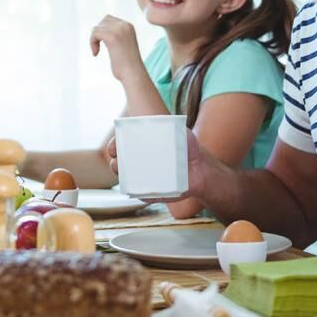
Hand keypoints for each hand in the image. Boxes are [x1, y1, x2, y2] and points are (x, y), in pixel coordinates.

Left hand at [89, 15, 145, 82]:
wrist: (133, 74)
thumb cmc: (127, 65)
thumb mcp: (122, 46)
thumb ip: (114, 36)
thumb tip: (97, 29)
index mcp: (129, 26)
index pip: (109, 19)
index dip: (102, 31)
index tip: (103, 45)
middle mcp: (125, 25)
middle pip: (102, 21)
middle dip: (97, 33)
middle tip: (98, 47)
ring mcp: (119, 30)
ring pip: (97, 28)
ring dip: (93, 40)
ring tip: (96, 51)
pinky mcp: (112, 37)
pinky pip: (94, 33)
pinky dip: (92, 43)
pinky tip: (95, 53)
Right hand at [107, 129, 221, 204]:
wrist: (202, 168)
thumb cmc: (187, 147)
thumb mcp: (178, 132)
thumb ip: (169, 125)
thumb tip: (162, 121)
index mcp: (140, 148)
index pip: (120, 146)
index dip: (114, 146)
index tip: (114, 147)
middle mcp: (139, 164)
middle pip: (119, 165)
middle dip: (115, 164)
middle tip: (117, 162)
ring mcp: (145, 179)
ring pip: (127, 181)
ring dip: (123, 179)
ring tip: (126, 175)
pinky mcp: (153, 193)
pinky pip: (142, 195)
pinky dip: (140, 194)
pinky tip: (141, 191)